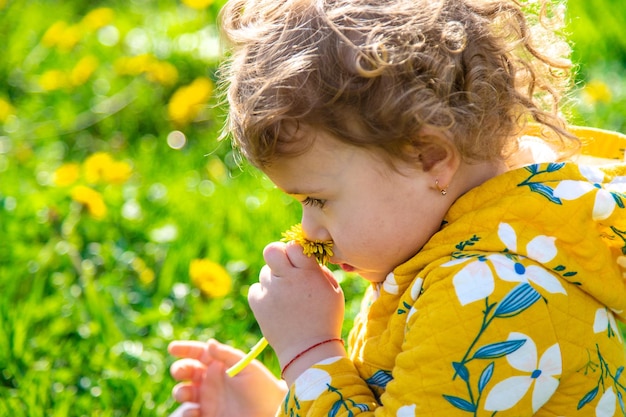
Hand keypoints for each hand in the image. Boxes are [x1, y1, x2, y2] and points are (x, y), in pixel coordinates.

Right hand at [168, 339, 286, 416]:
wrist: (270, 413)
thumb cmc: (262, 387)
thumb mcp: (246, 366)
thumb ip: (226, 355)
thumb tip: (209, 342)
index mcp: (220, 364)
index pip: (198, 353)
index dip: (184, 349)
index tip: (172, 348)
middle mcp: (211, 380)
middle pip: (186, 372)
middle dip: (179, 370)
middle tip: (181, 372)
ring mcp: (208, 399)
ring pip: (184, 392)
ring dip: (180, 391)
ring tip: (187, 394)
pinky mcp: (207, 416)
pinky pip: (189, 413)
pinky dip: (186, 412)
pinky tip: (194, 411)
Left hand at [248, 241, 344, 370]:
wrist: (309, 351)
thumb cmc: (326, 320)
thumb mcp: (334, 291)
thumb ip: (320, 271)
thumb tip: (305, 259)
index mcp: (308, 273)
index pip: (293, 246)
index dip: (295, 252)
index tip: (299, 261)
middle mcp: (287, 278)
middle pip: (271, 250)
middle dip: (277, 256)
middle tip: (284, 268)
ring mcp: (270, 291)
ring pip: (265, 272)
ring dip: (273, 279)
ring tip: (285, 296)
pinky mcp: (258, 304)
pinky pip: (255, 289)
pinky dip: (263, 294)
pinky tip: (275, 305)